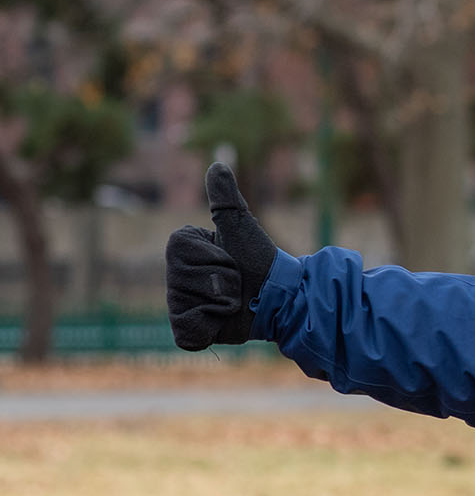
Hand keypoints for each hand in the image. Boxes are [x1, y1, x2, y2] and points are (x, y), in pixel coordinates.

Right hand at [165, 164, 278, 349]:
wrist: (279, 296)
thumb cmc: (260, 259)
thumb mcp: (241, 226)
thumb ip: (226, 198)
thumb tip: (218, 163)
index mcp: (181, 249)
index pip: (178, 249)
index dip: (212, 255)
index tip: (230, 257)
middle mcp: (174, 276)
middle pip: (180, 278)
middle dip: (219, 280)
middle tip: (236, 282)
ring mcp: (181, 304)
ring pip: (185, 303)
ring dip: (220, 302)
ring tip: (233, 301)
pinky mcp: (190, 330)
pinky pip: (186, 332)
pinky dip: (207, 327)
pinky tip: (221, 321)